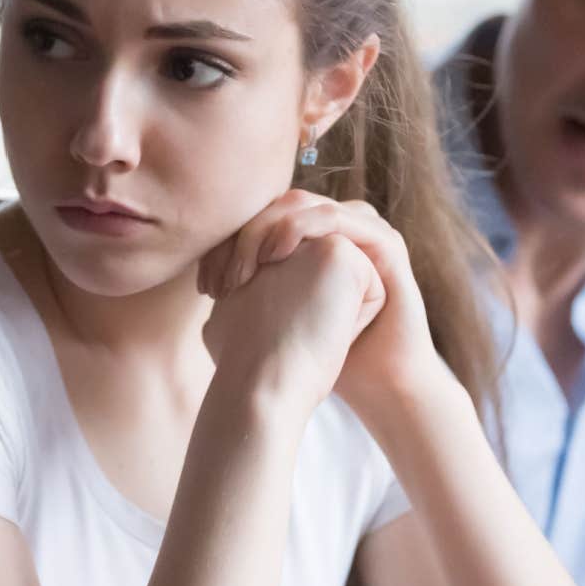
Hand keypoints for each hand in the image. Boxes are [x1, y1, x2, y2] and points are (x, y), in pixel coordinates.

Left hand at [199, 190, 448, 414]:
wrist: (372, 381)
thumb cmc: (319, 359)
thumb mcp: (272, 322)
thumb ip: (245, 295)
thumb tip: (201, 288)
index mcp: (309, 242)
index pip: (259, 219)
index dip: (226, 244)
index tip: (204, 286)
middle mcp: (335, 231)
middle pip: (276, 205)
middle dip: (242, 236)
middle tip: (222, 277)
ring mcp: (360, 232)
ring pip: (303, 204)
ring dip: (267, 229)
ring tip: (247, 267)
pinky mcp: (383, 242)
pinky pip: (338, 216)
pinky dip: (302, 228)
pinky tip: (277, 255)